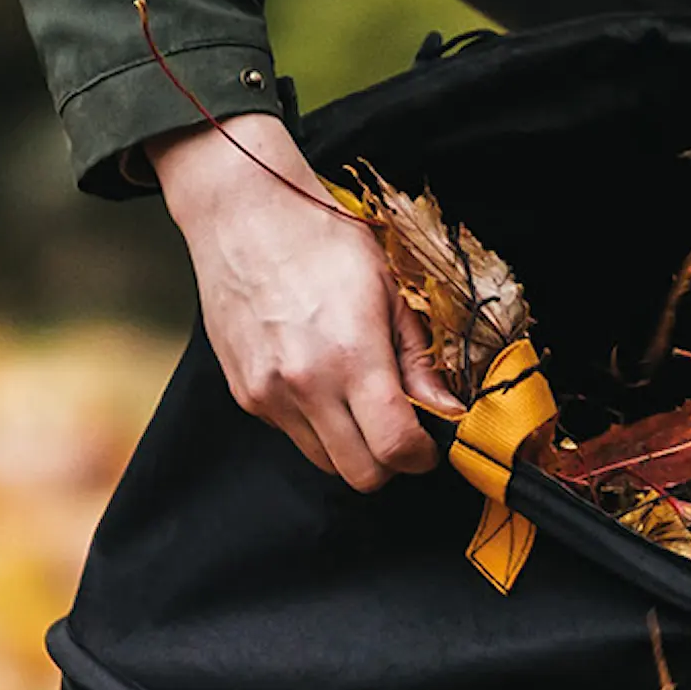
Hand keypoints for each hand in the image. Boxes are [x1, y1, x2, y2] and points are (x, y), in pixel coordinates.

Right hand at [148, 114, 464, 489]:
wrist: (245, 215)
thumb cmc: (323, 241)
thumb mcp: (390, 291)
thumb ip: (419, 359)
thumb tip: (446, 407)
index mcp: (351, 356)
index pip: (393, 447)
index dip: (420, 456)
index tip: (427, 445)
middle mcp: (305, 384)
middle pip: (359, 473)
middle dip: (388, 463)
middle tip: (399, 432)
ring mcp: (268, 393)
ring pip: (324, 462)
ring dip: (351, 447)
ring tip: (359, 402)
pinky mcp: (244, 394)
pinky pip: (292, 435)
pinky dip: (315, 426)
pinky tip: (322, 383)